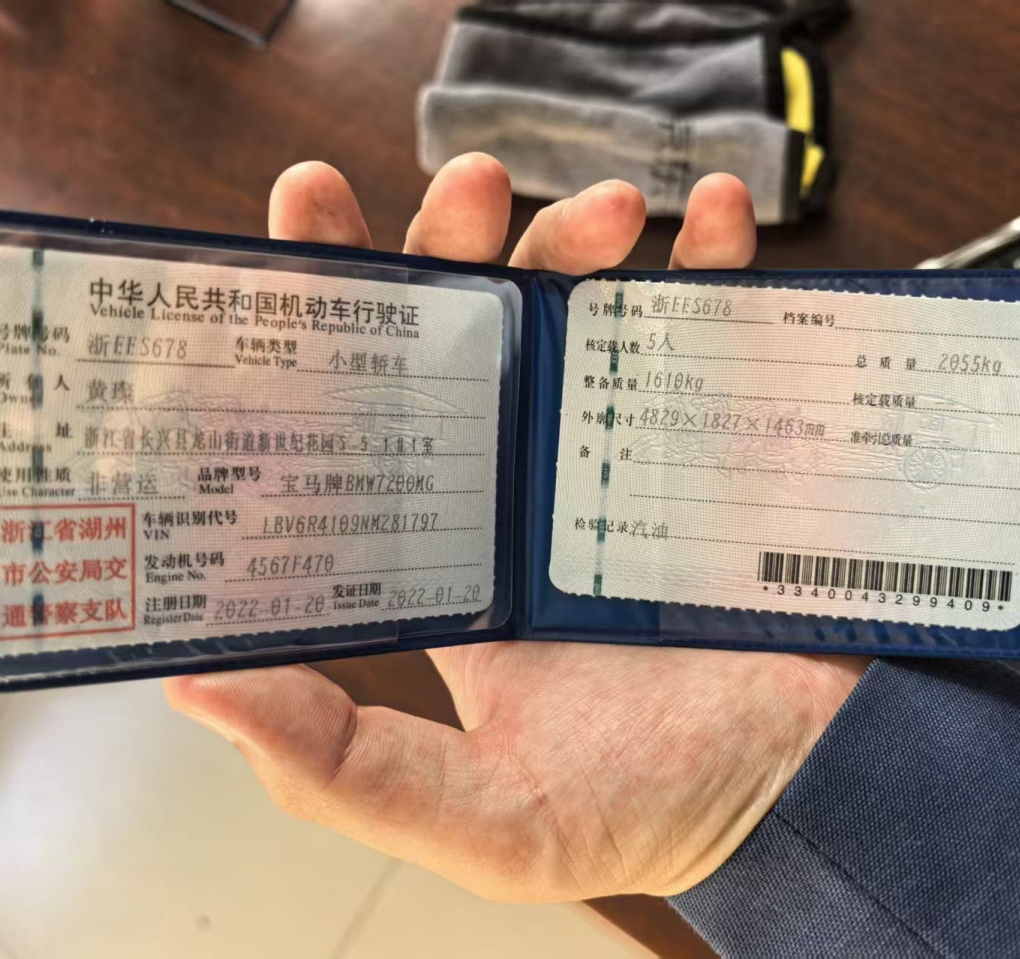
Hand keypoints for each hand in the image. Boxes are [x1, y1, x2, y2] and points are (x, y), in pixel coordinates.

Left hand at [165, 155, 868, 901]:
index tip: (303, 234)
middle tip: (465, 197)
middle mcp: (522, 485)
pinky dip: (711, 261)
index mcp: (451, 551)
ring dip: (574, 238)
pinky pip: (710, 324)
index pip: (358, 424)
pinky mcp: (723, 434)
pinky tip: (710, 218)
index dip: (321, 328)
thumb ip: (342, 767)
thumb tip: (199, 688)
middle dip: (450, 248)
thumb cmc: (652, 810)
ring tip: (607, 216)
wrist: (821, 793)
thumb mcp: (481, 817)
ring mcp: (623, 450)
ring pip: (577, 309)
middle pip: (463, 337)